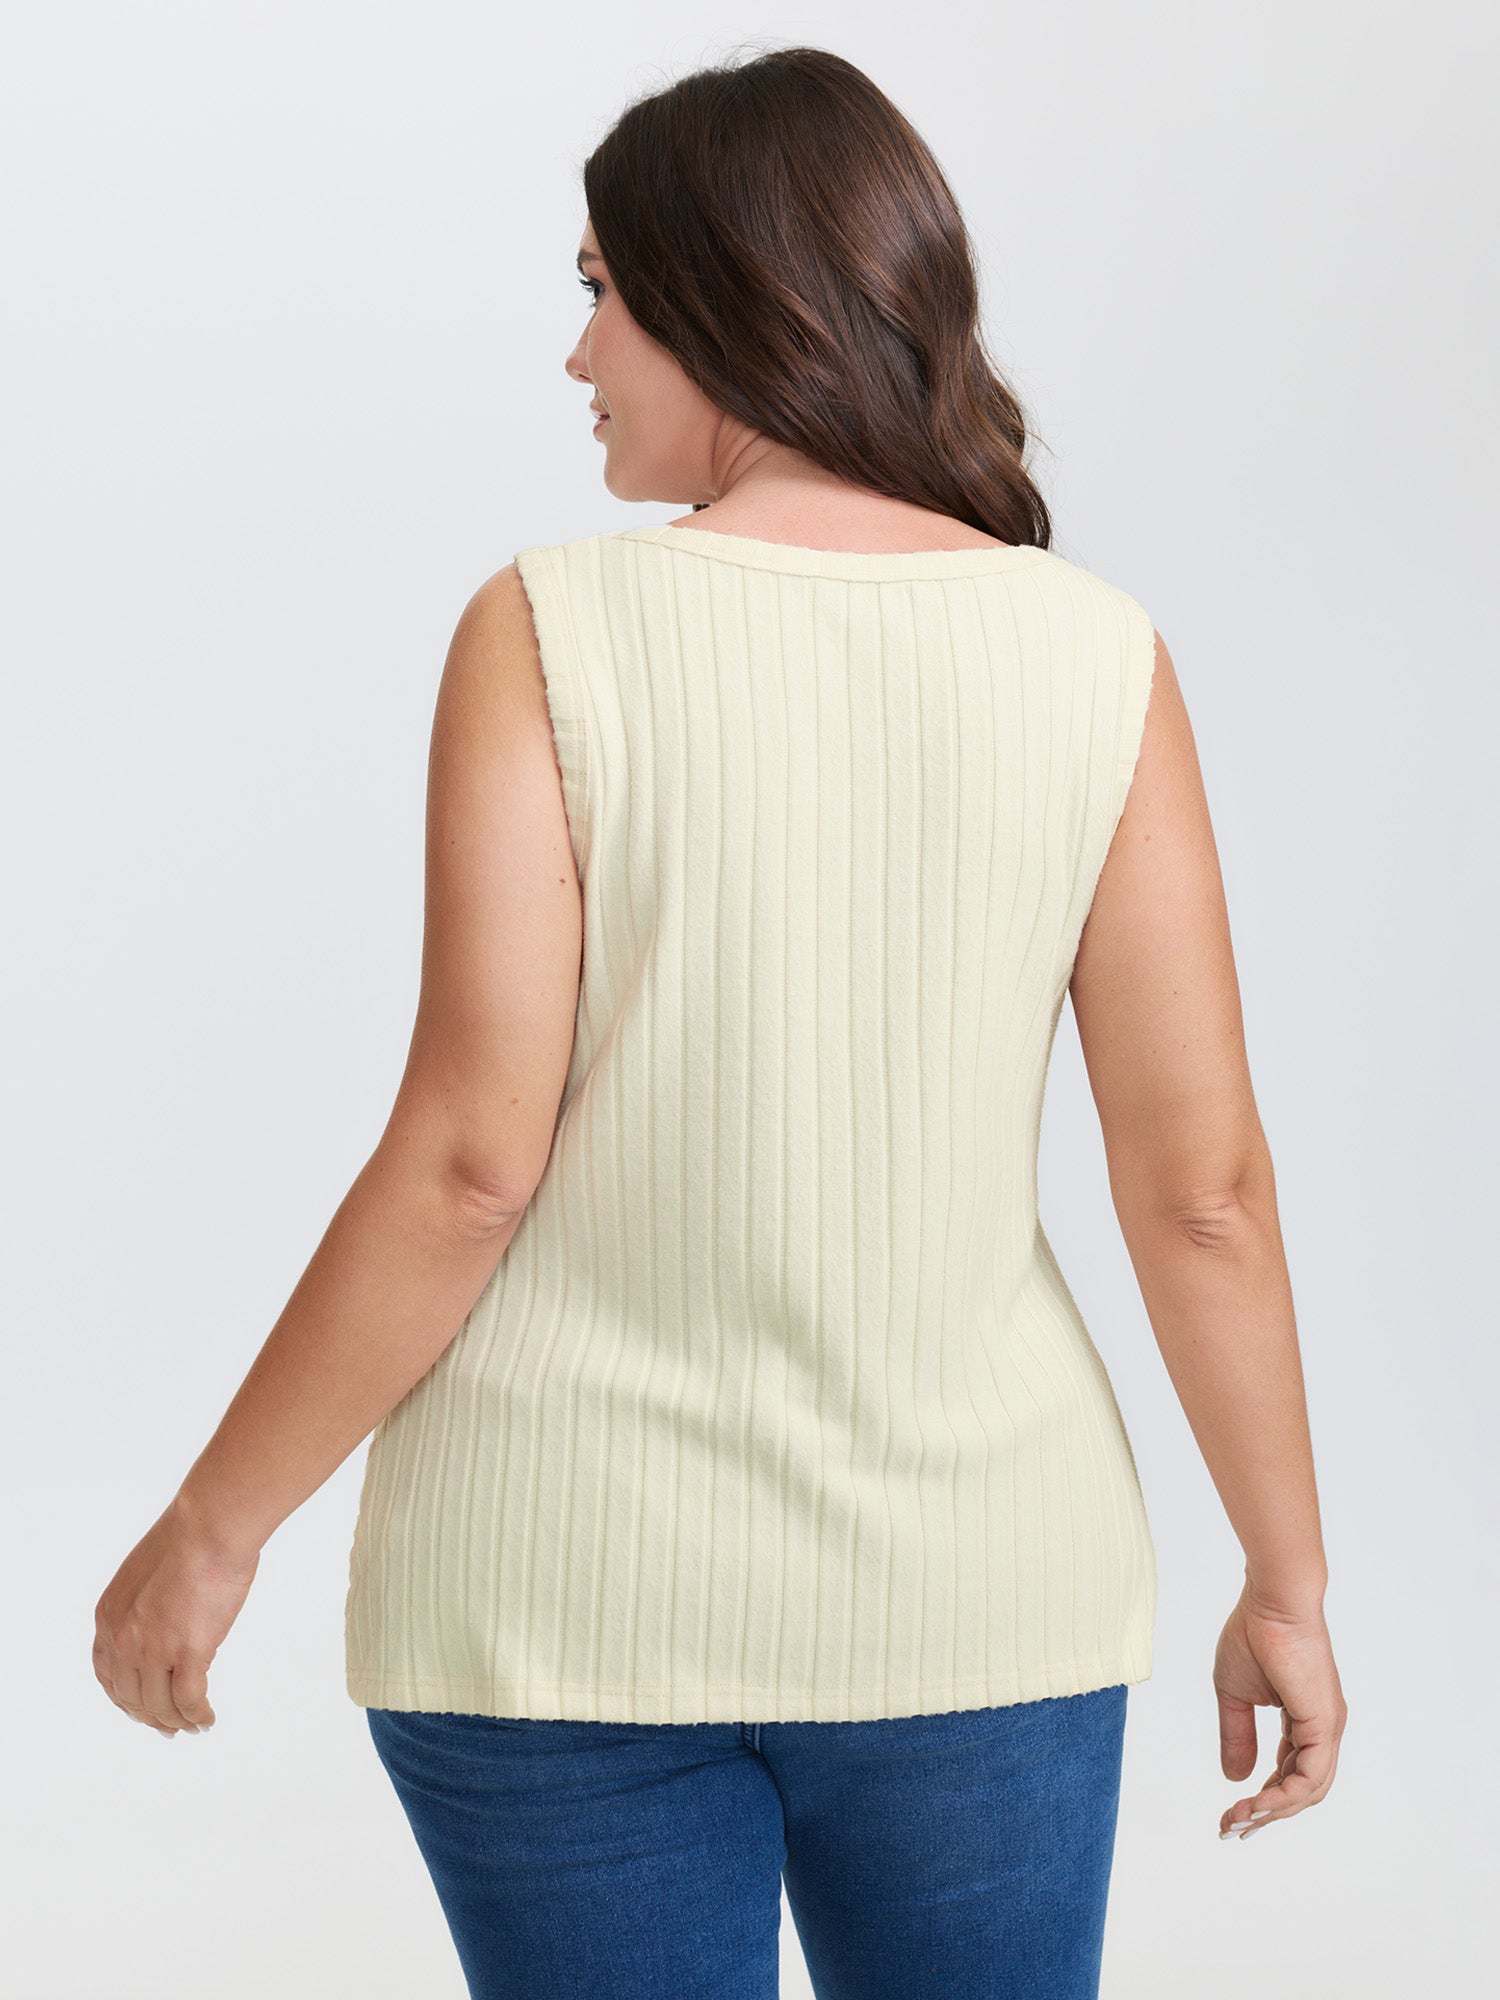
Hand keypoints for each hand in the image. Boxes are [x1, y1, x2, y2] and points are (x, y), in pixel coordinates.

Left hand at [93, 1501, 259, 1736]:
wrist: (210, 1526)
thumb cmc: (189, 1537)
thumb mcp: (145, 1574)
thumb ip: (145, 1607)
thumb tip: (167, 1628)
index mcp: (109, 1617)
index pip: (108, 1674)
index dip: (124, 1698)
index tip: (140, 1708)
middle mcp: (124, 1639)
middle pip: (132, 1697)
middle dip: (150, 1717)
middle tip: (168, 1727)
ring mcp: (154, 1649)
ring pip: (160, 1705)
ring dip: (177, 1721)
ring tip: (193, 1725)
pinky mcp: (188, 1653)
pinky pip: (189, 1701)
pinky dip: (198, 1715)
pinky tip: (207, 1718)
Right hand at [1213, 1581, 1345, 1840]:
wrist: (1271, 1601)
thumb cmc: (1254, 1634)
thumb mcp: (1235, 1694)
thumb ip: (1237, 1734)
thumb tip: (1235, 1779)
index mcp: (1305, 1720)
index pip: (1288, 1772)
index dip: (1261, 1797)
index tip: (1230, 1814)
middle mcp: (1322, 1729)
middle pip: (1301, 1790)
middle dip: (1266, 1815)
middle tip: (1231, 1828)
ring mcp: (1327, 1729)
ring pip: (1308, 1791)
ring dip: (1272, 1812)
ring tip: (1238, 1820)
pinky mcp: (1324, 1724)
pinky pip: (1309, 1777)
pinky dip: (1283, 1797)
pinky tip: (1257, 1804)